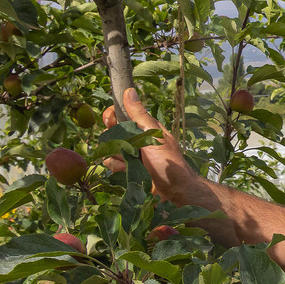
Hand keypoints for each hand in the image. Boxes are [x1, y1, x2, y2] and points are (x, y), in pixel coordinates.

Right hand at [119, 87, 213, 209]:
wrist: (175, 193)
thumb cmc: (168, 163)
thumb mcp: (154, 137)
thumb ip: (139, 116)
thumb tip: (129, 90)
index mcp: (146, 128)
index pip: (123, 114)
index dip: (113, 115)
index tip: (109, 120)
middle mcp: (139, 139)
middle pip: (113, 131)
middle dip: (114, 139)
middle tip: (125, 147)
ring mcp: (134, 154)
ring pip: (111, 148)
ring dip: (117, 156)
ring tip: (130, 163)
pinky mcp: (130, 169)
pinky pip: (113, 163)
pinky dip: (118, 167)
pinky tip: (127, 171)